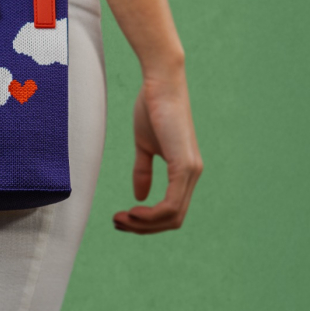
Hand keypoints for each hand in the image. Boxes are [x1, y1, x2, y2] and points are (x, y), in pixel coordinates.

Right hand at [113, 68, 202, 233]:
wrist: (160, 83)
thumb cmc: (152, 107)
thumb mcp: (144, 145)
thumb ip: (144, 170)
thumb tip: (140, 196)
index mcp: (184, 170)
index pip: (171, 210)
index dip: (147, 220)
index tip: (121, 216)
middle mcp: (193, 174)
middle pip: (172, 219)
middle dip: (143, 227)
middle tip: (117, 222)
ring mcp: (191, 171)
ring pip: (172, 216)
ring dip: (144, 224)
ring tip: (121, 218)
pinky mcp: (184, 165)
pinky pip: (171, 204)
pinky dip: (151, 215)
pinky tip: (133, 211)